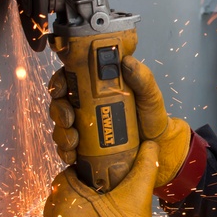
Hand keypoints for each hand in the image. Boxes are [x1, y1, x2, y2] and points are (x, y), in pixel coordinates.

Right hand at [47, 59, 191, 187]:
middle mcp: (86, 105)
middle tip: (68, 119)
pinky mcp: (84, 147)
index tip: (60, 89)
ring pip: (61, 126)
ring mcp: (84, 126)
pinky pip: (67, 148)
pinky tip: (72, 156)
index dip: (59, 82)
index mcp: (97, 88)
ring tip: (73, 141)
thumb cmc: (152, 116)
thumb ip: (142, 78)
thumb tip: (127, 61)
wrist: (157, 146)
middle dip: (59, 110)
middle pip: (61, 102)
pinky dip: (65, 152)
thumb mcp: (150, 95)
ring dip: (61, 133)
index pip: (71, 79)